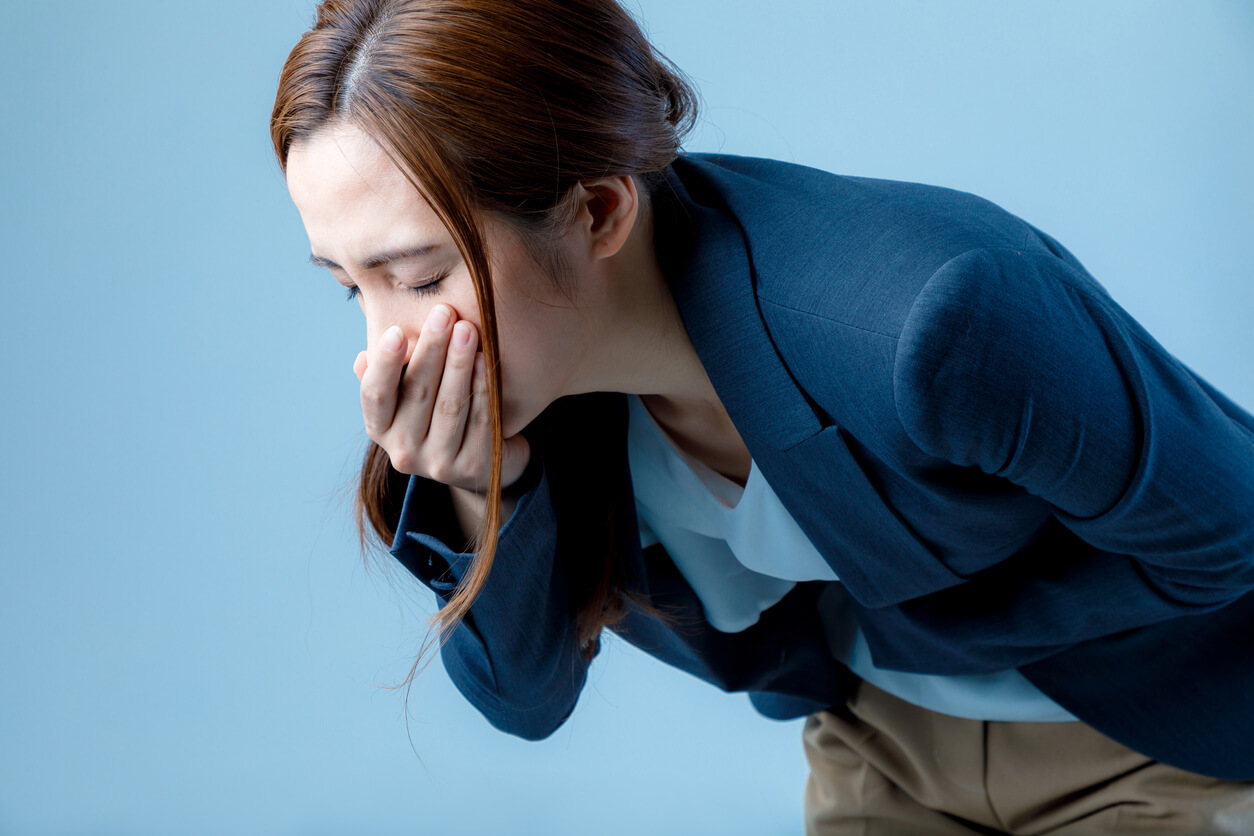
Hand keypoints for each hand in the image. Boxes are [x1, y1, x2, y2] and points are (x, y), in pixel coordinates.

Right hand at [354, 305, 531, 492]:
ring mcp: (439, 464)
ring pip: (449, 407)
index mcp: (380, 429)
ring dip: (458, 364)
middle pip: (417, 394)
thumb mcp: (405, 399)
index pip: (374, 396)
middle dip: (431, 349)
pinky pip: (480, 422)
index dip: (384, 365)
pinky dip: (483, 389)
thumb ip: (387, 377)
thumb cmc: (435, 416)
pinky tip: (486, 361)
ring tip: (468, 329)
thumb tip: (364, 356)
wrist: (479, 461)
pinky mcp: (474, 468)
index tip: (396, 331)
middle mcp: (403, 452)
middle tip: (444, 313)